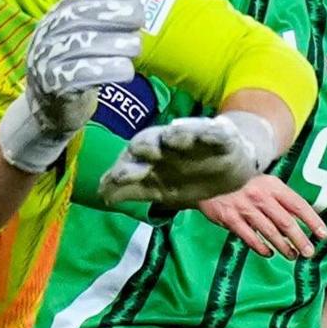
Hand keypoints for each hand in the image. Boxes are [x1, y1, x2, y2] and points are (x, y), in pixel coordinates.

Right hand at [0, 0, 142, 171]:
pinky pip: (82, 74)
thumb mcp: (83, 39)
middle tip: (140, 20)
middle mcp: (46, 35)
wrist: (50, 110)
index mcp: (55, 18)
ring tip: (135, 47)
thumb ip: (102, 21)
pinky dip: (109, 70)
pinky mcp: (53, 86)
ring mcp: (45, 60)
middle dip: (114, 14)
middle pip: (79, 16)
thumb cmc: (76, 68)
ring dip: (115, 43)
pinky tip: (126, 72)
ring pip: (82, 44)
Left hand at [100, 113, 274, 206]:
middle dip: (146, 145)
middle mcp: (168, 143)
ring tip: (171, 137)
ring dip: (176, 134)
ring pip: (182, 132)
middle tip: (139, 149)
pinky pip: (215, 132)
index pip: (132, 156)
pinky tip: (207, 133)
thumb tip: (101, 195)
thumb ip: (131, 190)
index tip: (116, 177)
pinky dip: (211, 132)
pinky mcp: (218, 136)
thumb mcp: (159, 188)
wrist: (225, 168)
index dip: (125, 165)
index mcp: (151, 155)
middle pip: (154, 140)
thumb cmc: (185, 176)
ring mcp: (193, 138)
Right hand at [197, 174, 326, 257]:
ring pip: (269, 232)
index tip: (324, 234)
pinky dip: (261, 247)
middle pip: (286, 221)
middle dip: (300, 239)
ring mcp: (245, 208)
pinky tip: (269, 253)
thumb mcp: (264, 182)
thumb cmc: (242, 182)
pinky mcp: (230, 218)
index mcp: (273, 186)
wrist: (211, 176)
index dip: (313, 220)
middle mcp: (261, 196)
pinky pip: (249, 237)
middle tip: (309, 252)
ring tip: (292, 256)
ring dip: (283, 246)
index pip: (298, 204)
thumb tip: (300, 218)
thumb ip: (280, 198)